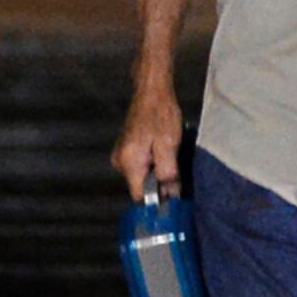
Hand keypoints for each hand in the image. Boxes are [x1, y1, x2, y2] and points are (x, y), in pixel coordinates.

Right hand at [114, 85, 185, 199]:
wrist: (151, 91)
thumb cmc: (161, 115)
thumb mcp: (169, 145)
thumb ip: (168, 173)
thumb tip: (170, 196)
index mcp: (129, 164)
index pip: (139, 197)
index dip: (156, 203)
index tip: (172, 205)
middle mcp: (119, 163)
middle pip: (141, 187)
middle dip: (159, 185)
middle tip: (177, 174)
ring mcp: (121, 156)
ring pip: (142, 176)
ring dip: (157, 173)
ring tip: (170, 158)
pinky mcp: (126, 150)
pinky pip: (140, 166)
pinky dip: (153, 164)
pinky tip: (163, 153)